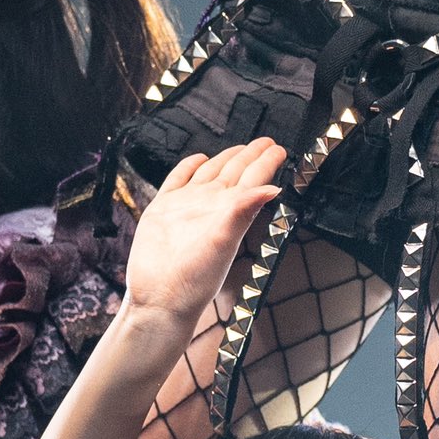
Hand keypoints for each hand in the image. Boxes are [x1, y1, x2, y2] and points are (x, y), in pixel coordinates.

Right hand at [121, 141, 287, 335]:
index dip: (266, 162)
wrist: (159, 297)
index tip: (279, 148)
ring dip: (226, 158)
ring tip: (241, 149)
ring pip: (210, 172)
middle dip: (251, 155)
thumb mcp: (223, 241)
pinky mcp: (162, 209)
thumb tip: (272, 188)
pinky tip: (199, 159)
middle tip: (267, 142)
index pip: (253, 178)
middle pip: (235, 171)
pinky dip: (188, 166)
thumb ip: (243, 211)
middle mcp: (210, 205)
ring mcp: (186, 205)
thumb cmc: (193, 279)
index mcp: (229, 210)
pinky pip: (178, 179)